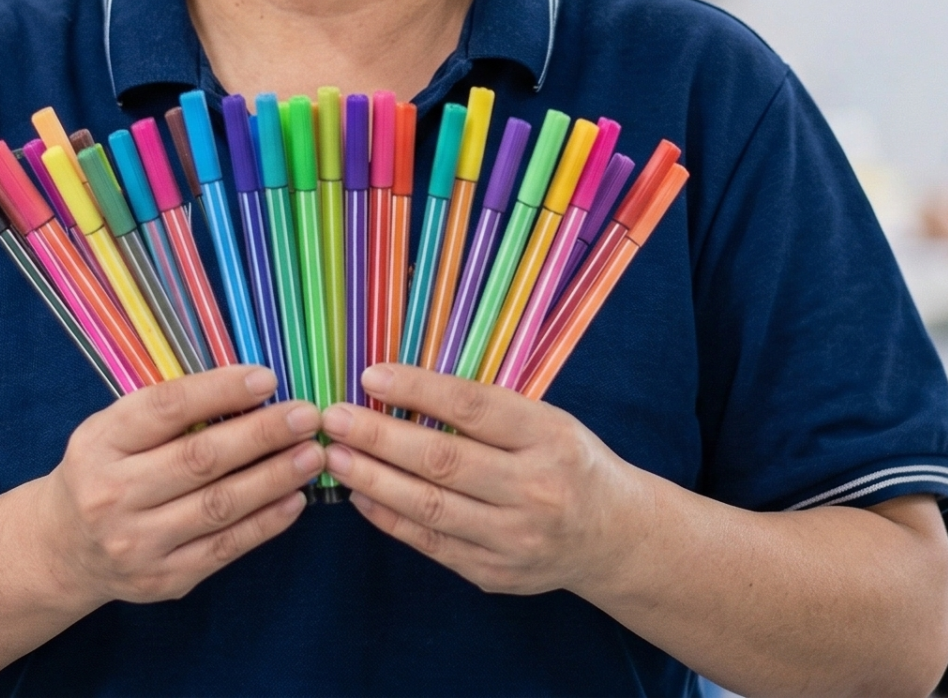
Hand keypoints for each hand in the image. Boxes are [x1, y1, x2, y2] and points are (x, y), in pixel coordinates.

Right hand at [38, 366, 320, 605]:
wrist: (65, 549)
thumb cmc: (104, 472)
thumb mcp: (113, 430)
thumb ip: (168, 411)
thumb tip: (250, 388)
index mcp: (100, 443)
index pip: (165, 409)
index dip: (220, 391)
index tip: (267, 379)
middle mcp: (113, 494)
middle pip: (199, 459)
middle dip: (262, 435)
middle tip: (307, 416)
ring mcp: (138, 542)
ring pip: (219, 506)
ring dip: (274, 478)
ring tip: (312, 455)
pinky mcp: (164, 579)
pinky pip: (226, 548)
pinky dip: (265, 523)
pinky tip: (295, 499)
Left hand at [318, 363, 650, 595]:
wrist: (612, 537)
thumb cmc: (568, 462)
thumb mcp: (547, 421)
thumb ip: (485, 410)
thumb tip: (400, 387)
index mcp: (549, 437)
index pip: (472, 408)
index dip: (417, 390)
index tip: (370, 376)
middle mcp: (534, 489)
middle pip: (443, 460)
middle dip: (379, 437)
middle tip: (334, 418)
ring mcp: (514, 538)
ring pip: (430, 507)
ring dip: (374, 480)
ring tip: (337, 456)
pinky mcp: (494, 572)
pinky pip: (430, 543)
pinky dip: (390, 518)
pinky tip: (362, 495)